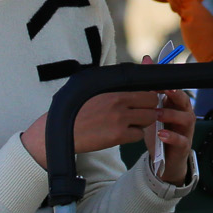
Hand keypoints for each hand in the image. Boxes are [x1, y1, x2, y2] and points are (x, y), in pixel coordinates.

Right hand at [20, 87, 186, 163]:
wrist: (60, 131)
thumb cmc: (75, 108)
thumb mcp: (91, 88)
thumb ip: (112, 83)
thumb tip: (127, 76)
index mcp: (114, 90)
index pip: (146, 88)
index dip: (148, 94)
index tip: (145, 99)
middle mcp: (119, 103)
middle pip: (152, 103)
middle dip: (148, 108)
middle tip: (138, 112)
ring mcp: (120, 120)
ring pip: (149, 119)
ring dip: (142, 122)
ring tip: (129, 122)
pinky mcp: (118, 136)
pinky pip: (139, 135)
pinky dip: (133, 135)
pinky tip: (122, 133)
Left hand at [143, 84, 195, 184]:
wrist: (166, 159)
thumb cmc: (160, 133)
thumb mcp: (152, 115)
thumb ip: (149, 96)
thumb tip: (143, 70)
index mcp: (177, 106)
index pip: (176, 91)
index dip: (168, 85)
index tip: (157, 82)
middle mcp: (185, 115)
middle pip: (185, 101)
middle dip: (175, 94)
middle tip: (164, 90)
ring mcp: (186, 130)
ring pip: (186, 118)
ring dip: (171, 115)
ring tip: (157, 115)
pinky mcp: (184, 145)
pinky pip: (182, 139)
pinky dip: (172, 136)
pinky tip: (161, 134)